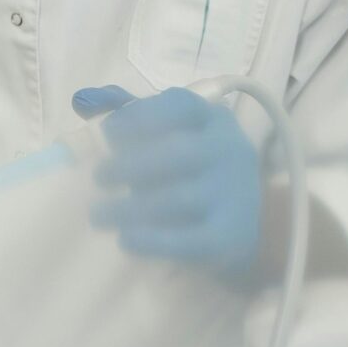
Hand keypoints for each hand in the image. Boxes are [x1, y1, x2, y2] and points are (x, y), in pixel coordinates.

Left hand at [77, 85, 261, 281]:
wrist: (250, 224)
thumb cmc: (196, 172)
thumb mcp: (181, 139)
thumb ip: (142, 129)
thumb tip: (98, 123)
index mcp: (214, 120)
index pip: (182, 105)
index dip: (141, 116)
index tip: (108, 131)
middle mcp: (230, 151)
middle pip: (178, 152)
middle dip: (130, 165)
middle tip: (99, 177)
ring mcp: (234, 195)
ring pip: (177, 199)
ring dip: (129, 207)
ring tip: (98, 214)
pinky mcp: (230, 237)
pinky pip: (187, 240)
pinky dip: (152, 241)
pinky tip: (125, 240)